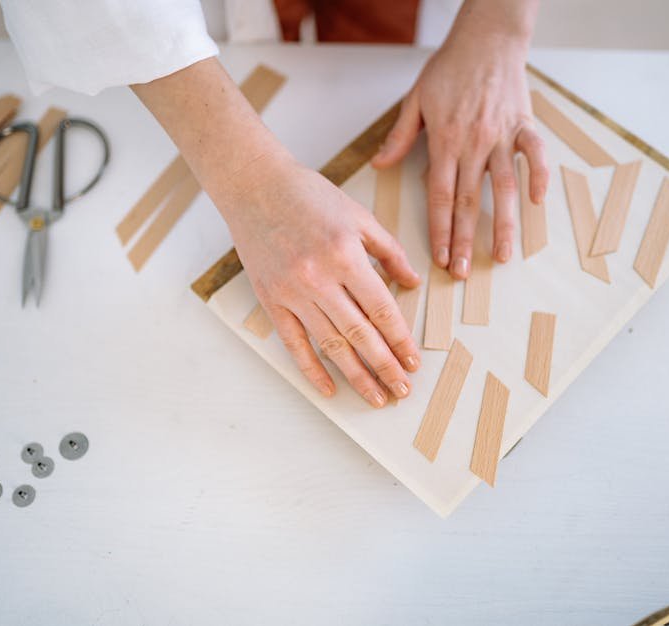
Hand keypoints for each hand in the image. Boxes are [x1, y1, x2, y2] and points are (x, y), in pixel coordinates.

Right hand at [227, 153, 421, 407]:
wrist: (255, 186)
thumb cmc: (310, 196)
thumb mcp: (359, 216)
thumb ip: (389, 251)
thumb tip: (412, 284)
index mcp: (346, 255)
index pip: (381, 309)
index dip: (400, 339)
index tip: (413, 361)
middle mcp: (319, 278)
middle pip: (359, 334)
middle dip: (384, 366)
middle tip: (402, 390)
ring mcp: (292, 292)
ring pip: (330, 344)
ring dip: (355, 375)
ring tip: (375, 396)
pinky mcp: (271, 299)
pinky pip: (293, 342)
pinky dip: (311, 369)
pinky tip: (328, 389)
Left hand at [372, 8, 547, 278]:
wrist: (487, 37)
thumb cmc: (449, 68)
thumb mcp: (416, 100)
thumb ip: (399, 136)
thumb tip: (379, 165)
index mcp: (445, 141)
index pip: (440, 195)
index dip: (440, 229)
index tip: (440, 257)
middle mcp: (473, 144)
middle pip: (469, 201)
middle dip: (466, 240)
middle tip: (464, 272)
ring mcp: (501, 136)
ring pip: (503, 187)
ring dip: (504, 224)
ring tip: (504, 256)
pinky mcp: (524, 125)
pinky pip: (535, 155)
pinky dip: (538, 177)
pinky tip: (537, 204)